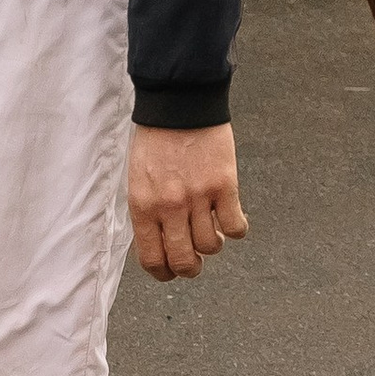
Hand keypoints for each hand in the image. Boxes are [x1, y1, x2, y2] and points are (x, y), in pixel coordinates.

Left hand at [129, 124, 248, 279]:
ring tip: (212, 228)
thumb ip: (147, 211)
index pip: (152, 259)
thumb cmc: (156, 138)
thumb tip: (159, 241)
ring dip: (213, 243)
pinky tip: (231, 216)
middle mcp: (169, 206)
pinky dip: (236, 228)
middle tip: (195, 260)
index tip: (171, 272)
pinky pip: (234, 226)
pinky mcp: (223, 185)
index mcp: (143, 206)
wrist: (179, 102)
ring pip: (211, 246)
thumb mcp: (138, 178)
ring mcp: (197, 197)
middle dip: (191, 268)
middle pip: (183, 261)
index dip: (164, 273)